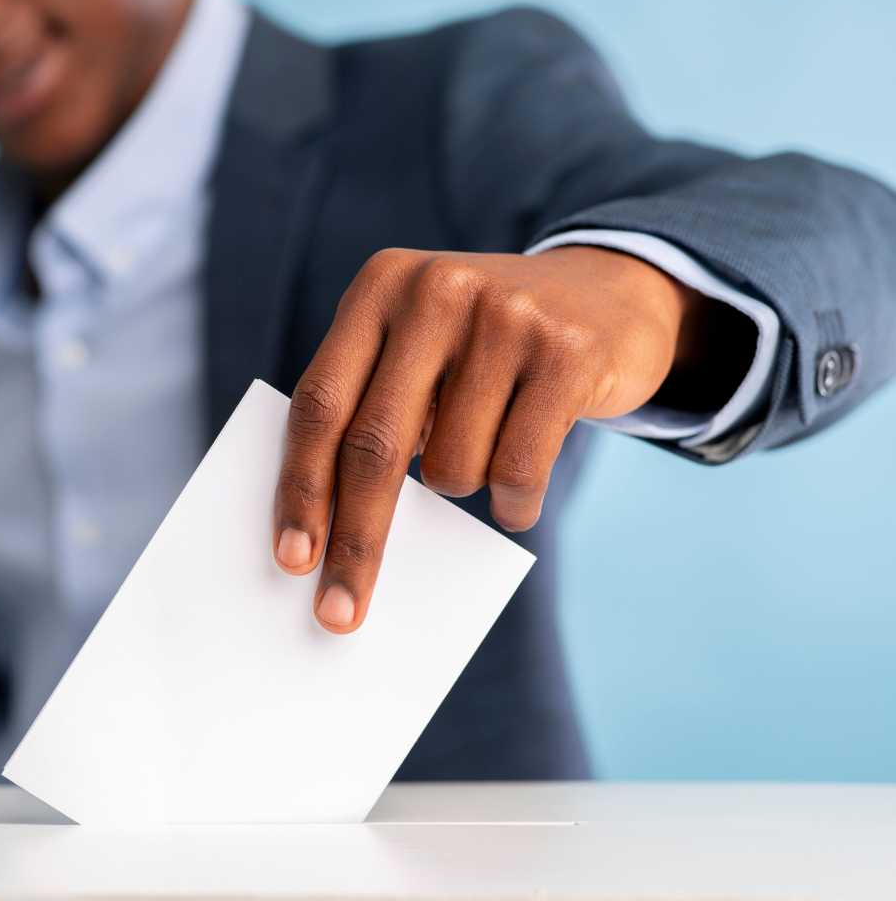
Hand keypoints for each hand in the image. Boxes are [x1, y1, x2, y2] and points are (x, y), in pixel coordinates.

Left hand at [272, 245, 709, 633]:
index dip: (300, 488)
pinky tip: (517, 496)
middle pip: (374, 446)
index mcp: (378, 287)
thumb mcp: (418, 347)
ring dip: (461, 489)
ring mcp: (503, 317)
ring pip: (451, 467)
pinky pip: (517, 471)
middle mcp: (434, 292)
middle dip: (356, 541)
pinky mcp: (565, 354)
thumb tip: (329, 535)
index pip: (319, 404)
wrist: (609, 292)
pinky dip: (513, 505)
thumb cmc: (483, 348)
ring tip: (482, 452)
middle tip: (340, 612)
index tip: (291, 559)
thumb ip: (373, 409)